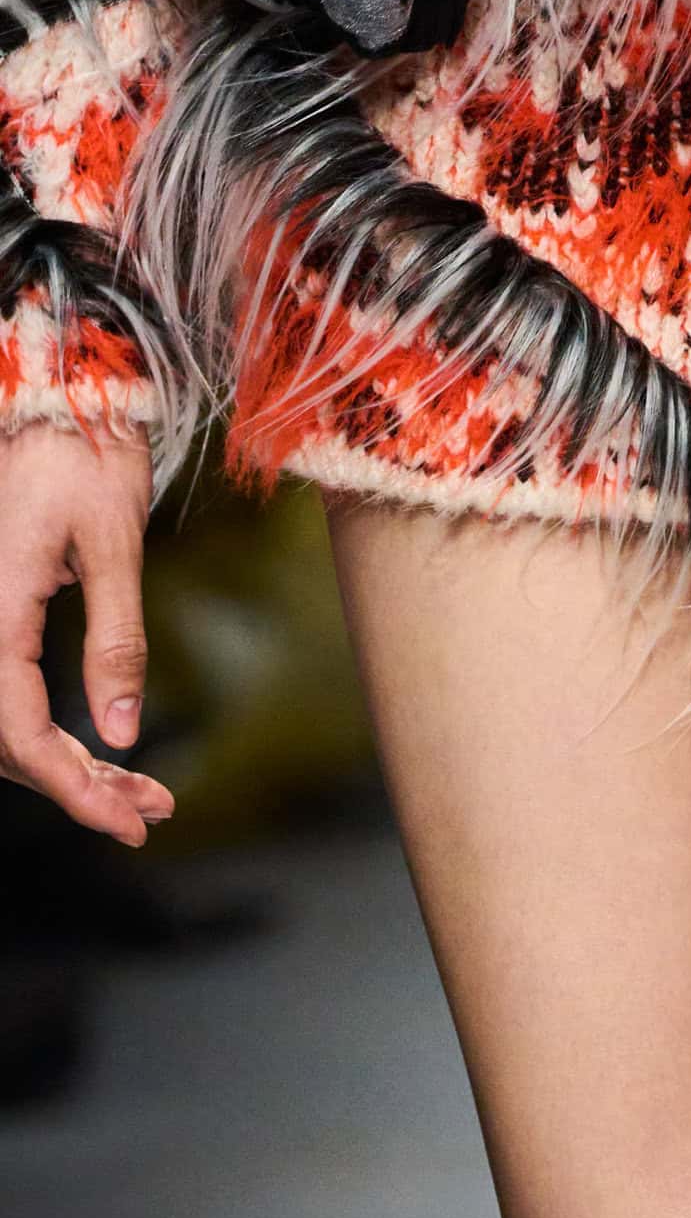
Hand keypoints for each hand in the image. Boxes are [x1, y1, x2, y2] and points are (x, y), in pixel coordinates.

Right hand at [0, 421, 172, 844]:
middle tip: (149, 815)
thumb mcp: (115, 541)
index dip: (68, 786)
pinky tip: (107, 752)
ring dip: (68, 769)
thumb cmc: (87, 454)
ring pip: (6, 726)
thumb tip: (123, 733)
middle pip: (6, 741)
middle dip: (76, 788)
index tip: (123, 821)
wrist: (59, 395)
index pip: (16, 728)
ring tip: (143, 797)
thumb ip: (117, 639)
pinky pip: (12, 695)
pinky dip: (55, 733)